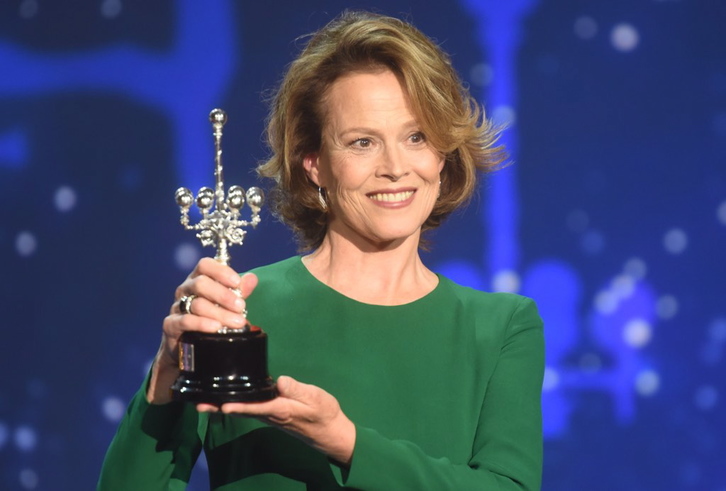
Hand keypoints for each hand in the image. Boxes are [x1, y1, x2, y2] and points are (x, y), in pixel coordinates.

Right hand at [147, 257, 256, 403]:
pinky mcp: (171, 325)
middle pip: (200, 284)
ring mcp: (177, 307)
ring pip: (197, 304)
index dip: (220, 271)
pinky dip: (201, 323)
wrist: (190, 346)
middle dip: (223, 295)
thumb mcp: (227, 303)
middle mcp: (185, 290)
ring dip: (219, 313)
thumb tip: (252, 278)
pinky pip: (185, 321)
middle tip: (241, 307)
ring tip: (238, 322)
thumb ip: (239, 291)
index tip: (236, 282)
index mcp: (198, 279)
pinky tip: (215, 327)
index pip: (205, 265)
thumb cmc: (210, 317)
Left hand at [199, 376, 355, 465]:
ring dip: (223, 405)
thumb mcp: (315, 398)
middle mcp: (271, 415)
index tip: (220, 405)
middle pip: (241, 410)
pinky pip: (250, 409)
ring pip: (243, 410)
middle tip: (197, 404)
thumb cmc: (324, 413)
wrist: (330, 432)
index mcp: (280, 409)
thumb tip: (279, 381)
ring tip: (204, 400)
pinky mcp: (272, 414)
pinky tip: (228, 398)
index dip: (237, 406)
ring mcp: (270, 416)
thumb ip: (297, 389)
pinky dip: (236, 404)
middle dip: (219, 407)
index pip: (254, 407)